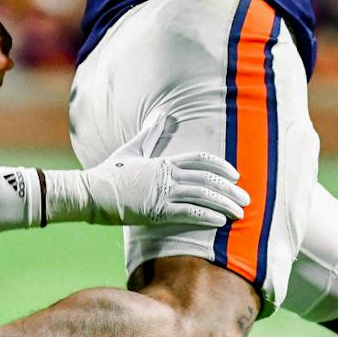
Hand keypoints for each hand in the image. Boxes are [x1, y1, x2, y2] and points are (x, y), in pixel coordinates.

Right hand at [81, 138, 248, 227]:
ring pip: (202, 196)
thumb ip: (150, 133)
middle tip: (246, 198)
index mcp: (164, 161)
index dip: (221, 166)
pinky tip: (220, 220)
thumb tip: (161, 116)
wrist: (92, 192)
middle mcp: (168, 175)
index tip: (236, 175)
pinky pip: (188, 213)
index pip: (200, 160)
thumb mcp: (132, 149)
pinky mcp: (157, 211)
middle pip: (207, 179)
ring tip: (239, 212)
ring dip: (224, 204)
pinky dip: (206, 216)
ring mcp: (163, 193)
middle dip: (230, 189)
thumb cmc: (110, 171)